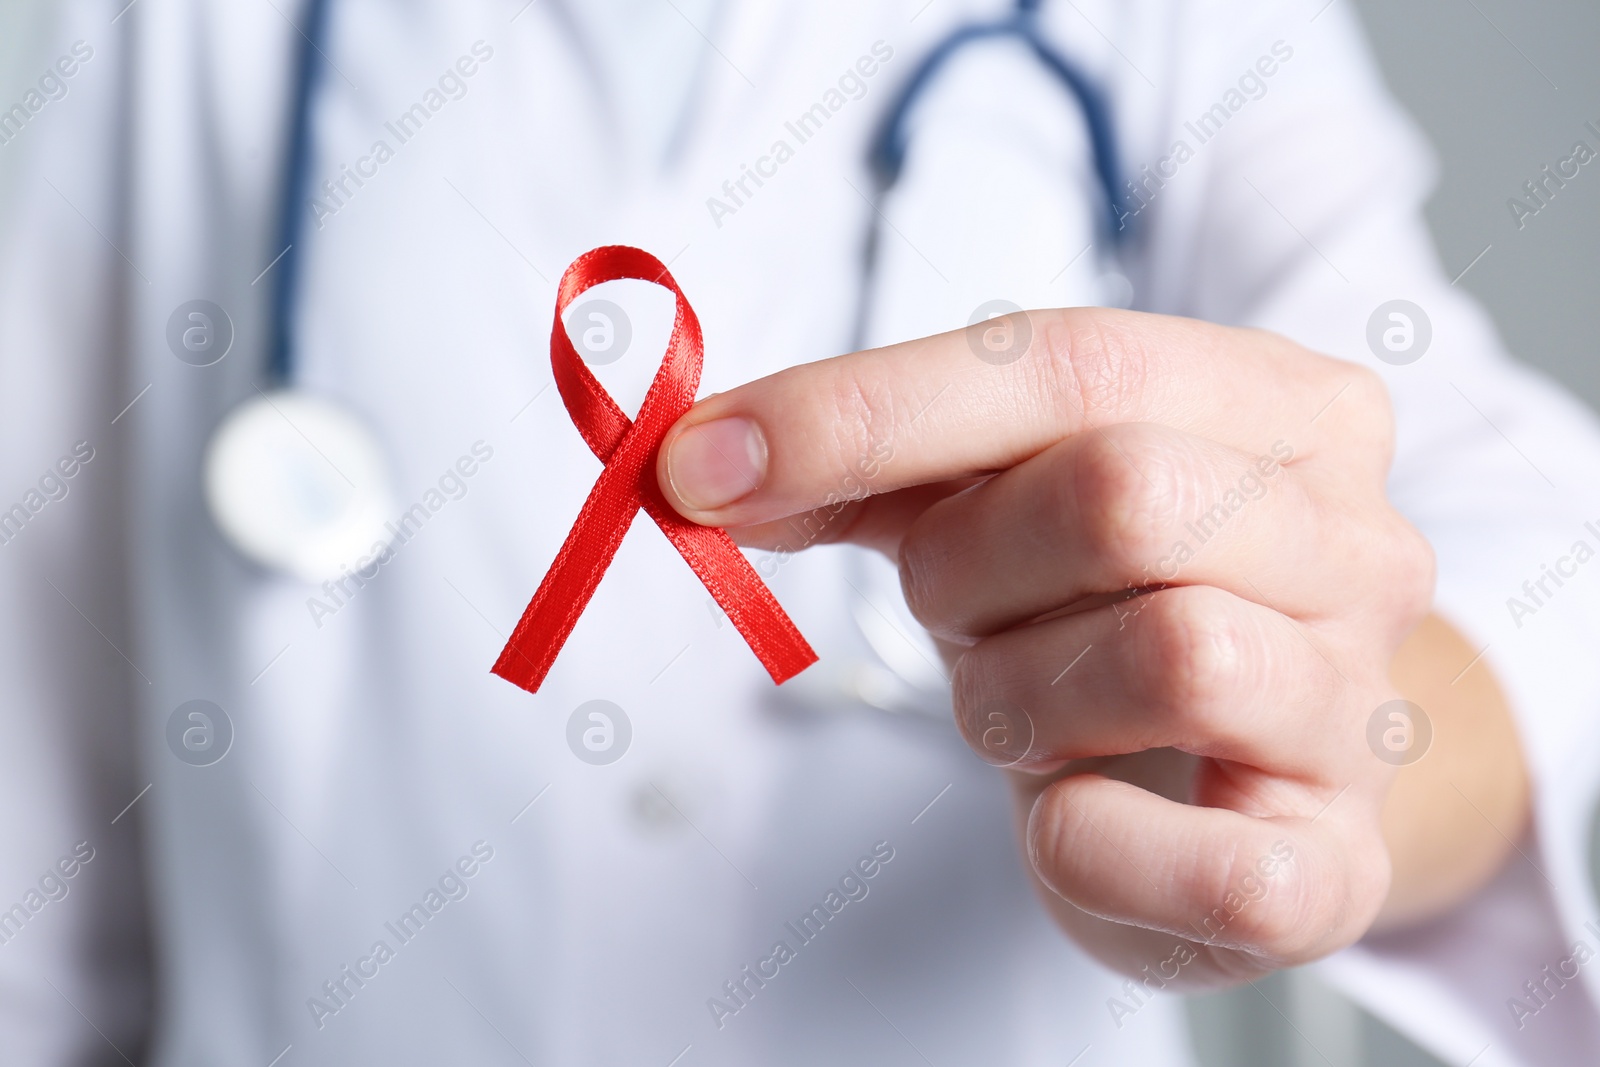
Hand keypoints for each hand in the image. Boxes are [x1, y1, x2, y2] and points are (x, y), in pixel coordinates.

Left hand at [657, 308, 1434, 986]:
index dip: (866, 410)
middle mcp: (1354, 539)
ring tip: (1025, 709)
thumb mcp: (996, 503)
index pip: (1068, 361)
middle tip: (950, 609)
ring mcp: (1361, 706)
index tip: (702, 462)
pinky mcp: (1336, 869)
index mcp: (1275, 405)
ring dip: (1019, 699)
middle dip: (970, 565)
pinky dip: (1087, 843)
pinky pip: (1204, 857)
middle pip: (1121, 493)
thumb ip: (869, 467)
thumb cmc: (1109, 616)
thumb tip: (708, 462)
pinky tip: (1074, 817)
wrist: (1253, 778)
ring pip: (1170, 654)